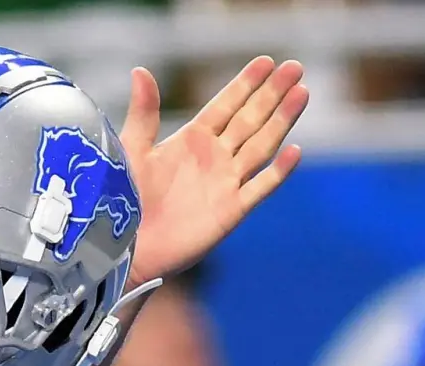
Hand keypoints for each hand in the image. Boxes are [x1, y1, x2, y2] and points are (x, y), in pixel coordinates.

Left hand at [120, 57, 308, 285]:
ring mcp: (225, 183)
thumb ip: (144, 112)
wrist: (125, 246)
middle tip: (295, 66)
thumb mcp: (133, 150)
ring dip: (281, 121)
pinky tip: (295, 150)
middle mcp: (213, 158)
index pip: (225, 105)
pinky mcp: (230, 210)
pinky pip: (260, 187)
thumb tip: (140, 70)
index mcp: (191, 140)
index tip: (266, 61)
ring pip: (261, 146)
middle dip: (272, 94)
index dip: (245, 84)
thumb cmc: (123, 200)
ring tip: (301, 93)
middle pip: (250, 120)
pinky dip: (278, 171)